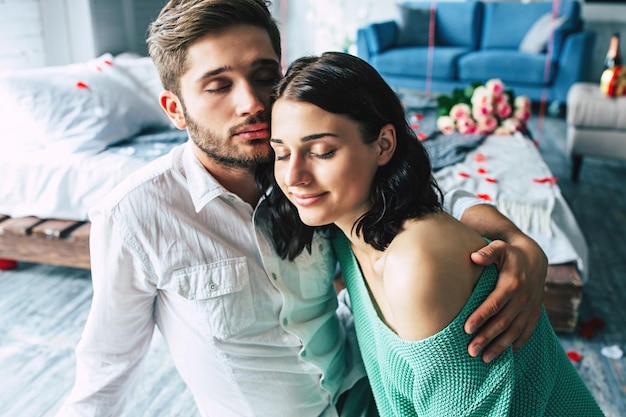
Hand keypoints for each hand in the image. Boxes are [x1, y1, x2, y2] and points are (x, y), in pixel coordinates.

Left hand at [464, 239, 546, 362]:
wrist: (536, 258)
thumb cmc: (510, 254)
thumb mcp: (500, 248)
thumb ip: (487, 252)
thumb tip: (474, 256)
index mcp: (512, 284)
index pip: (494, 304)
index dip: (481, 316)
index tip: (466, 329)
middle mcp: (523, 299)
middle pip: (503, 322)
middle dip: (486, 338)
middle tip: (470, 351)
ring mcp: (530, 309)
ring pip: (514, 332)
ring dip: (500, 347)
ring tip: (484, 359)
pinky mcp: (535, 314)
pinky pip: (526, 333)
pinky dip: (516, 345)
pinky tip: (505, 356)